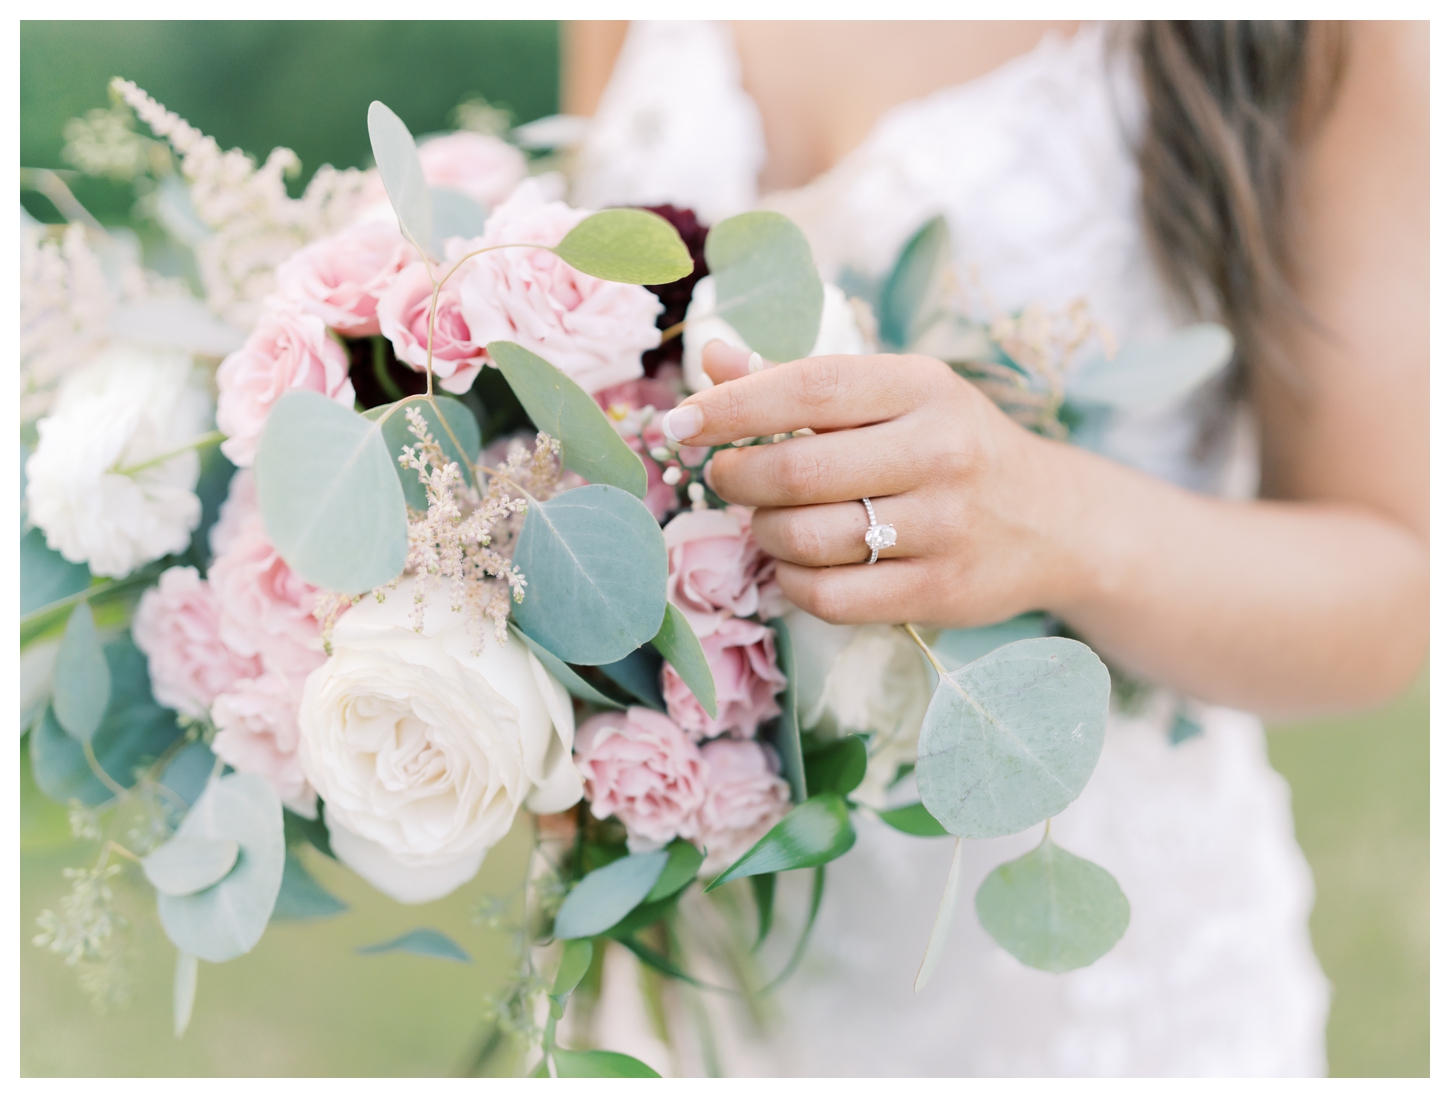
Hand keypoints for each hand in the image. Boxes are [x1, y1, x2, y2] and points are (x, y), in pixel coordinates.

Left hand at [659, 342, 1086, 626]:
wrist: (1054, 521)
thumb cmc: (951, 446)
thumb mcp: (894, 396)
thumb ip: (802, 380)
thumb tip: (713, 360)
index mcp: (921, 386)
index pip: (807, 387)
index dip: (730, 406)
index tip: (680, 422)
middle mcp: (939, 451)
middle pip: (798, 468)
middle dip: (737, 476)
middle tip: (724, 476)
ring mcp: (943, 526)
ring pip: (807, 537)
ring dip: (763, 533)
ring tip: (766, 521)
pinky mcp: (940, 591)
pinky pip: (830, 596)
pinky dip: (792, 584)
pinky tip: (796, 565)